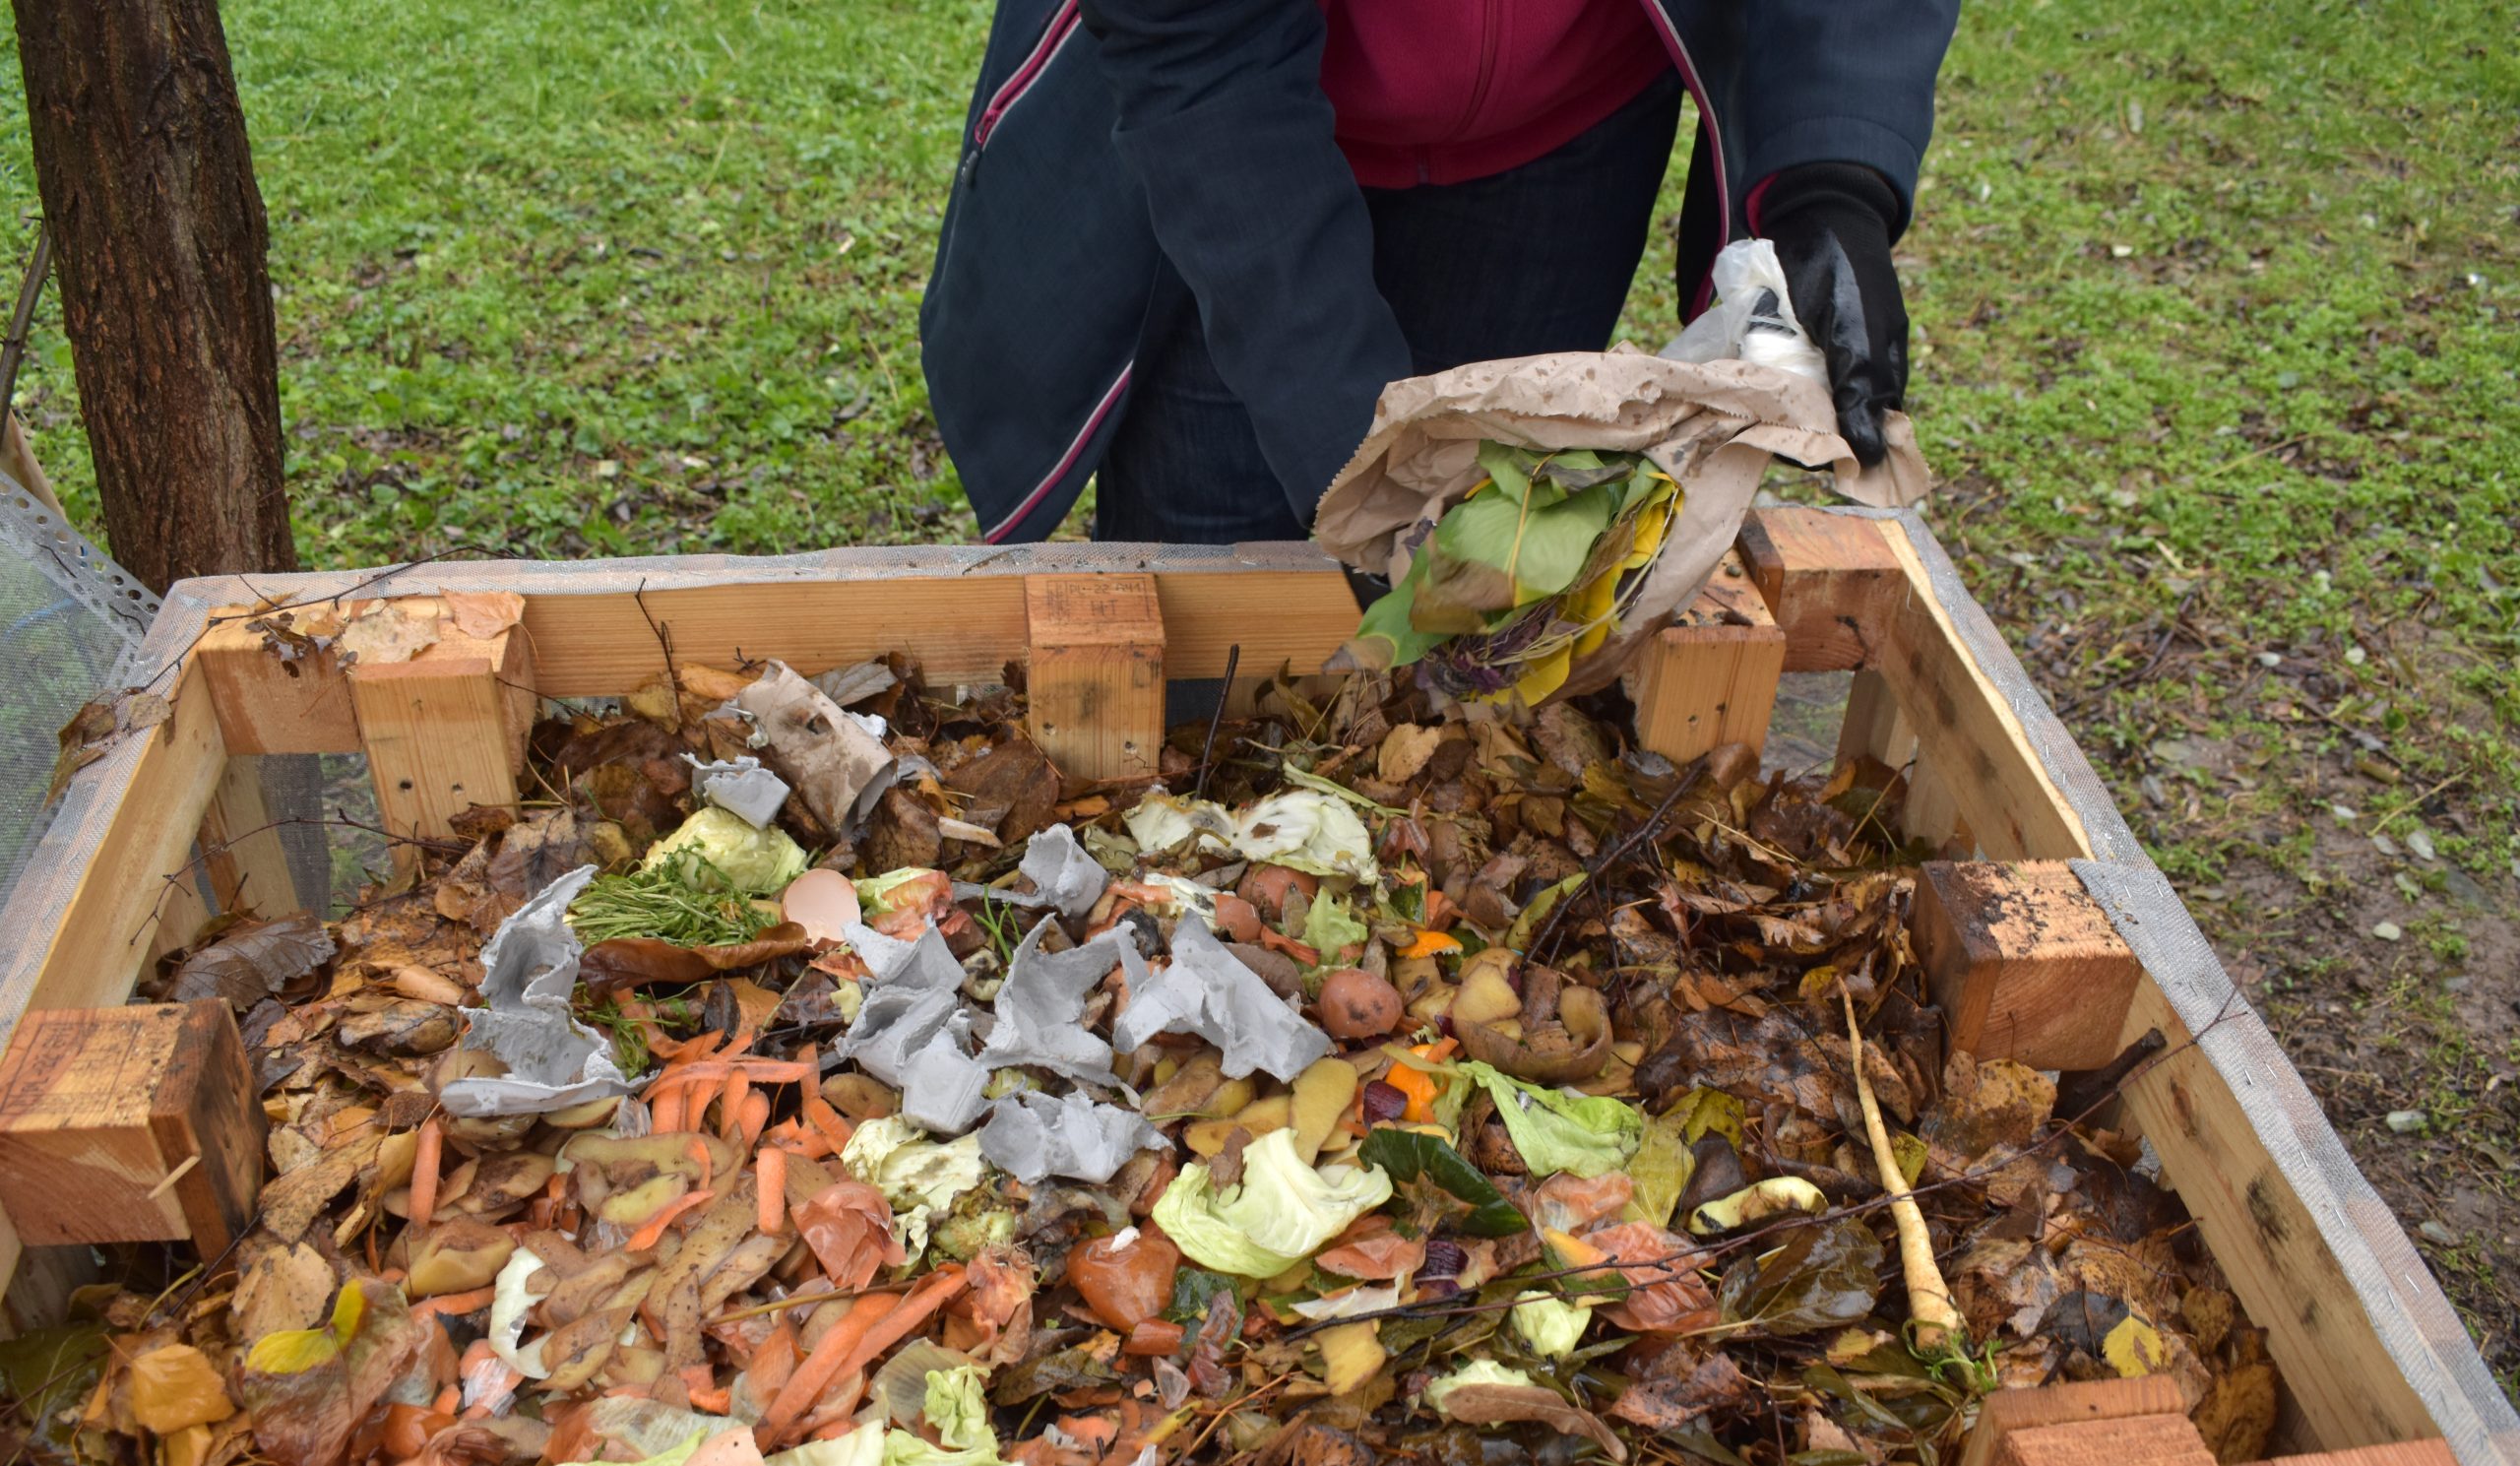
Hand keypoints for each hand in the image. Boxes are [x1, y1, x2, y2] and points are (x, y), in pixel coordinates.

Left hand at [1761, 162, 1908, 466]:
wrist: (1812, 215)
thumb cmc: (1845, 275)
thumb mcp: (1856, 336)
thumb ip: (1860, 391)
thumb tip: (1870, 457)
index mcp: (1881, 374)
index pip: (1863, 433)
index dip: (1838, 450)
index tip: (1802, 454)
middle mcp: (1848, 372)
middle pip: (1824, 424)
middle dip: (1796, 431)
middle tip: (1765, 429)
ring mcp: (1815, 359)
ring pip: (1793, 405)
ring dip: (1770, 411)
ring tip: (1744, 411)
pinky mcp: (1784, 344)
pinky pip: (1771, 379)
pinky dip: (1755, 386)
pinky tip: (1736, 390)